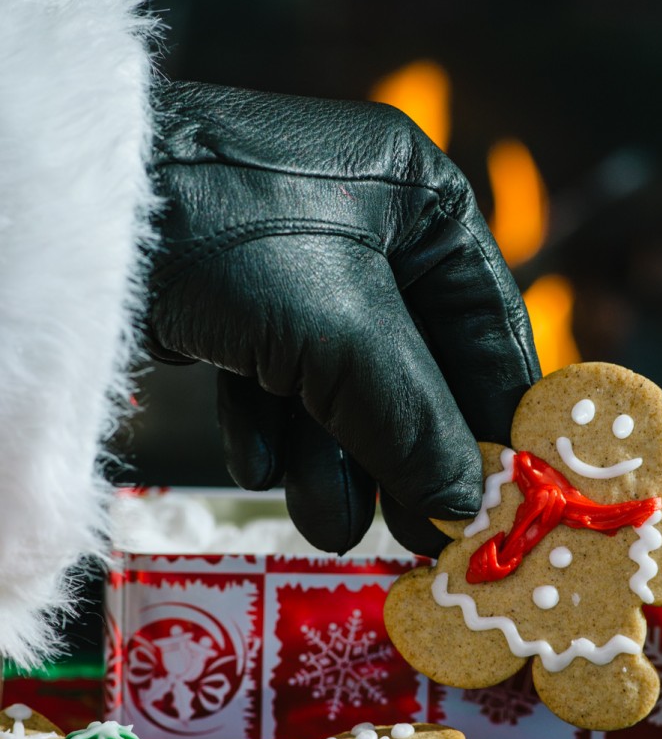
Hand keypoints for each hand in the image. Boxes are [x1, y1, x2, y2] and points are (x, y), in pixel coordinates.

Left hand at [147, 80, 538, 554]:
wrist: (75, 214)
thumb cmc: (229, 236)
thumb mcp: (341, 333)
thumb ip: (413, 422)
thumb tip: (467, 507)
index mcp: (422, 200)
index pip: (488, 324)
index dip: (498, 416)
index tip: (508, 495)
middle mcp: (371, 226)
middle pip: (415, 367)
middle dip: (406, 455)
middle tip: (421, 538)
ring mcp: (302, 264)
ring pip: (345, 385)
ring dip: (337, 462)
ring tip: (330, 527)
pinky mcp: (241, 300)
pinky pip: (282, 379)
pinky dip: (276, 428)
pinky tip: (259, 461)